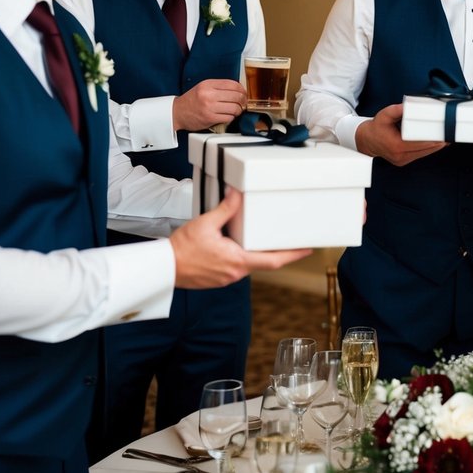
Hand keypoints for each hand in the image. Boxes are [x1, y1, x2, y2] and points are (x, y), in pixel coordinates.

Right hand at [169, 188, 311, 287]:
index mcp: (238, 260)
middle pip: (264, 262)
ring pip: (249, 264)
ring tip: (262, 238)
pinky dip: (242, 256)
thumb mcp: (206, 223)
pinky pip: (237, 267)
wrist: (164, 269)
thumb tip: (237, 194)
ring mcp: (228, 277)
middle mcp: (236, 272)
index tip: (307, 249)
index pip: (274, 260)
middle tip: (290, 240)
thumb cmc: (182, 250)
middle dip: (277, 252)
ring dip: (256, 253)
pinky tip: (237, 246)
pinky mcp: (220, 278)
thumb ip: (225, 209)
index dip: (293, 255)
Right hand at [172, 79, 246, 131]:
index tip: (244, 93)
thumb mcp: (203, 87)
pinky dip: (231, 117)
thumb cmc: (192, 100)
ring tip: (236, 110)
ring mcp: (209, 107)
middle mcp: (208, 94)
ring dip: (238, 110)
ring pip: (234, 108)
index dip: (242, 89)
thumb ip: (219, 87)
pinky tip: (228, 116)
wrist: (177, 113)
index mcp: (208, 84)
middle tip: (243, 103)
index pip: (233, 84)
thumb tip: (238, 90)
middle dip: (243, 101)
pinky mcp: (210, 118)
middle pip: (236, 96)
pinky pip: (229, 117)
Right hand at [354, 103, 445, 165]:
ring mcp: (402, 161)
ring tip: (447, 139)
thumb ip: (397, 110)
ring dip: (435, 147)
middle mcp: (400, 156)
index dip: (433, 140)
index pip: (419, 144)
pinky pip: (420, 155)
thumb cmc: (376, 127)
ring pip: (424, 154)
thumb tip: (408, 105)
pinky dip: (428, 149)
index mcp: (397, 145)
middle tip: (450, 136)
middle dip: (438, 143)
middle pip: (425, 150)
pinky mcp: (404, 161)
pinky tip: (437, 143)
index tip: (444, 136)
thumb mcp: (384, 115)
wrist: (366, 141)